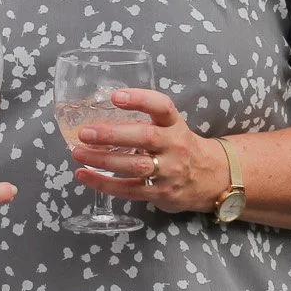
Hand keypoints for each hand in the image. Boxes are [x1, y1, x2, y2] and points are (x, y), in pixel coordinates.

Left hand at [68, 88, 230, 214]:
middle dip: (112, 135)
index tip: (115, 96)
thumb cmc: (180, 147)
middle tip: (85, 133)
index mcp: (175, 125)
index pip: (162, 107)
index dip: (139, 99)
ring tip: (78, 153)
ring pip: (134, 165)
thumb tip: (99, 109)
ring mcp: (168, 171)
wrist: (211, 178)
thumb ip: (145, 120)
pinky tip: (84, 175)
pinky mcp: (160, 193)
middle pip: (145, 137)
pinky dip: (103, 183)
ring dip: (102, 160)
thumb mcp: (172, 128)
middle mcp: (174, 146)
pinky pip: (129, 189)